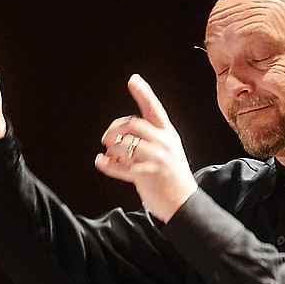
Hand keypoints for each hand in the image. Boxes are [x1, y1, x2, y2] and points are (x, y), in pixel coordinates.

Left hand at [96, 75, 196, 222]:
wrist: (184, 203)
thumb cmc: (173, 177)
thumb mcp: (168, 151)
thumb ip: (150, 139)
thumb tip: (120, 135)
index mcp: (168, 134)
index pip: (154, 108)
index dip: (143, 93)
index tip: (133, 80)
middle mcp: (162, 143)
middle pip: (132, 124)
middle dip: (115, 128)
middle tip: (106, 138)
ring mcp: (154, 159)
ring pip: (123, 145)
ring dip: (111, 149)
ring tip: (109, 155)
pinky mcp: (145, 176)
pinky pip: (119, 167)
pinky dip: (106, 164)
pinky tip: (100, 162)